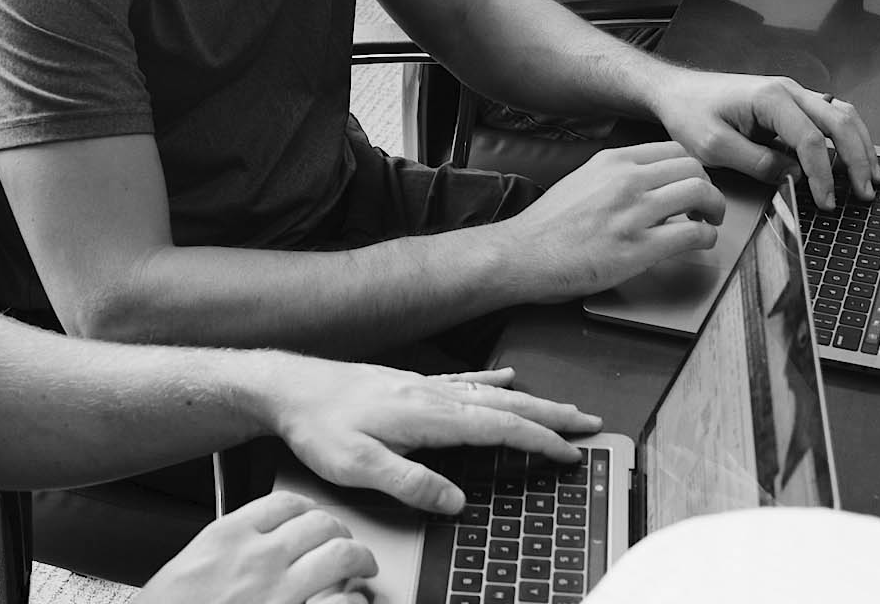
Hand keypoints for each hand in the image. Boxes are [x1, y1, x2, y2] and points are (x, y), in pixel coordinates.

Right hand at [134, 491, 373, 603]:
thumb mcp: (190, 564)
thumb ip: (228, 547)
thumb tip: (260, 540)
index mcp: (228, 537)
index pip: (285, 503)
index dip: (309, 508)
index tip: (313, 516)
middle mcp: (257, 558)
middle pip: (319, 523)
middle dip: (340, 531)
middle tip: (345, 542)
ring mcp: (279, 592)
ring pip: (340, 555)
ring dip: (359, 559)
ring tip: (362, 567)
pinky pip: (342, 603)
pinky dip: (352, 601)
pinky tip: (350, 602)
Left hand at [263, 365, 601, 513]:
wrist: (289, 387)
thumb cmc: (318, 426)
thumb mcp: (358, 465)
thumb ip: (410, 483)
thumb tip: (455, 502)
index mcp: (428, 415)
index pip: (500, 428)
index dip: (540, 442)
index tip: (571, 453)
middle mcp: (433, 394)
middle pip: (508, 404)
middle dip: (552, 415)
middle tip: (590, 423)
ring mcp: (423, 385)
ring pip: (492, 393)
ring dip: (532, 399)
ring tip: (563, 407)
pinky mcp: (410, 383)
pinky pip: (465, 381)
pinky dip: (493, 380)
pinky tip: (508, 376)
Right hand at [504, 143, 724, 299]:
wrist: (523, 254)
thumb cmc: (548, 226)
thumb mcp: (582, 180)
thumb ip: (616, 176)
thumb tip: (647, 182)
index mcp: (613, 161)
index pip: (674, 150)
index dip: (692, 169)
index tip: (692, 184)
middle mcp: (627, 180)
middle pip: (694, 168)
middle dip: (708, 188)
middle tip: (706, 206)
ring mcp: (634, 213)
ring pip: (700, 194)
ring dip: (715, 210)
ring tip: (708, 223)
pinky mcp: (639, 248)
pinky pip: (693, 235)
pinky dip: (707, 238)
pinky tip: (700, 244)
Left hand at [648, 70, 879, 209]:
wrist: (677, 91)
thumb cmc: (690, 113)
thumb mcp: (714, 147)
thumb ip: (756, 162)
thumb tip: (793, 176)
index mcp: (770, 98)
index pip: (810, 139)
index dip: (822, 174)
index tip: (826, 201)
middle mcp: (789, 90)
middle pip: (839, 122)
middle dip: (858, 159)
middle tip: (866, 192)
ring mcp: (793, 94)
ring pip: (842, 115)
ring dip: (861, 145)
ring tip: (872, 177)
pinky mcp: (791, 103)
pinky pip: (831, 117)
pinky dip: (848, 138)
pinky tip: (854, 158)